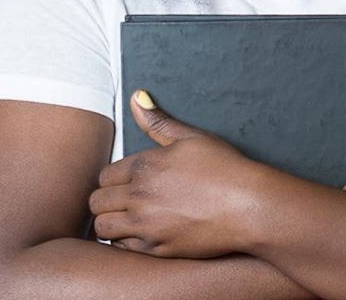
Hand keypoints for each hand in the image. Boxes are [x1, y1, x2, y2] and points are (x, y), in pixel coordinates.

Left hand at [88, 90, 261, 258]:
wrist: (247, 206)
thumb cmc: (223, 167)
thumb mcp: (190, 137)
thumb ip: (158, 120)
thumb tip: (136, 96)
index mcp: (145, 166)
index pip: (105, 175)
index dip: (114, 177)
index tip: (127, 180)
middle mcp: (139, 197)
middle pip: (97, 201)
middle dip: (107, 199)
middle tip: (124, 199)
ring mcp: (146, 225)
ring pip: (103, 227)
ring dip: (111, 221)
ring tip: (127, 216)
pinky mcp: (156, 249)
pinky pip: (122, 248)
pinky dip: (125, 241)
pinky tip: (142, 231)